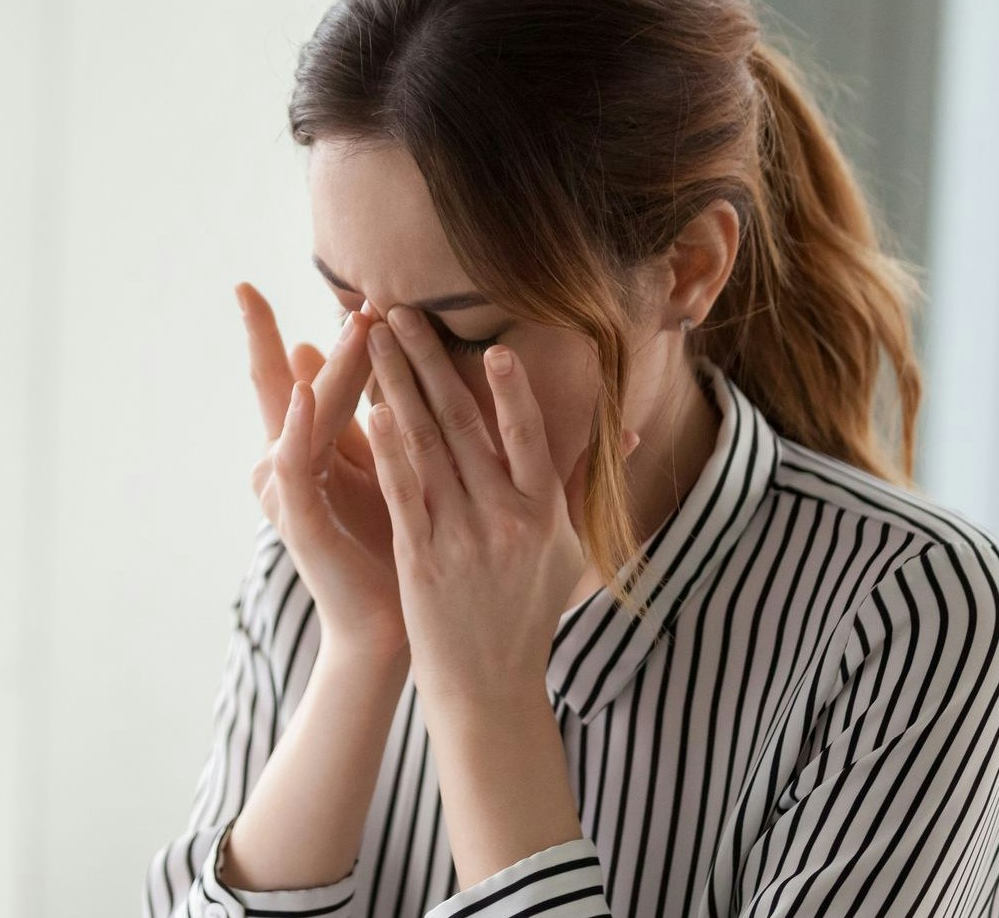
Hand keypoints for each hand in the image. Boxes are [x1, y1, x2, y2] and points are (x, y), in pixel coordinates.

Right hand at [238, 282, 403, 652]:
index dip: (275, 332)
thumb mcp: (383, 468)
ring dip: (327, 368)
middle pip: (289, 385)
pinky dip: (298, 426)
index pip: (296, 377)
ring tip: (350, 321)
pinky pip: (295, 463)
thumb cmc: (391, 547)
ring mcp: (288, 491)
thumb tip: (356, 360)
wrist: (387, 625)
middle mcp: (287, 464)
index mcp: (309, 450)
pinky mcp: (298, 518)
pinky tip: (305, 390)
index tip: (248, 285)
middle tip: (321, 287)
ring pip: (302, 414)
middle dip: (292, 334)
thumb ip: (368, 417)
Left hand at [362, 305, 641, 708]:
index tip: (492, 343)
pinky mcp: (421, 560)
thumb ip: (582, 486)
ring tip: (373, 342)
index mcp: (546, 513)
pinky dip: (387, 451)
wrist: (488, 685)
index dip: (511, 390)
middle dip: (429, 363)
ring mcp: (462, 539)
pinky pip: (404, 494)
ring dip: (397, 388)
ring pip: (427, 448)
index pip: (528, 437)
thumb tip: (629, 433)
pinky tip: (370, 412)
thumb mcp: (568, 550)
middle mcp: (507, 520)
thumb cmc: (528, 612)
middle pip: (464, 426)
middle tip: (400, 313)